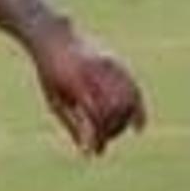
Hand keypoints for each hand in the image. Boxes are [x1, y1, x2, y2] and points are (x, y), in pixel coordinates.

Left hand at [31, 27, 145, 156]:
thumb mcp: (56, 101)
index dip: (100, 138)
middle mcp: (97, 73)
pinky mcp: (117, 62)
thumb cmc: (50, 74)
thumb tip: (88, 152)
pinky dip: (139, 108)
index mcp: (78, 83)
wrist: (54, 38)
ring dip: (126, 122)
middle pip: (117, 109)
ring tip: (117, 132)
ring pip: (129, 99)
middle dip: (113, 130)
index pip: (97, 116)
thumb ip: (73, 126)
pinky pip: (134, 87)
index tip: (97, 152)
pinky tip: (138, 126)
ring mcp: (109, 65)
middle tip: (104, 141)